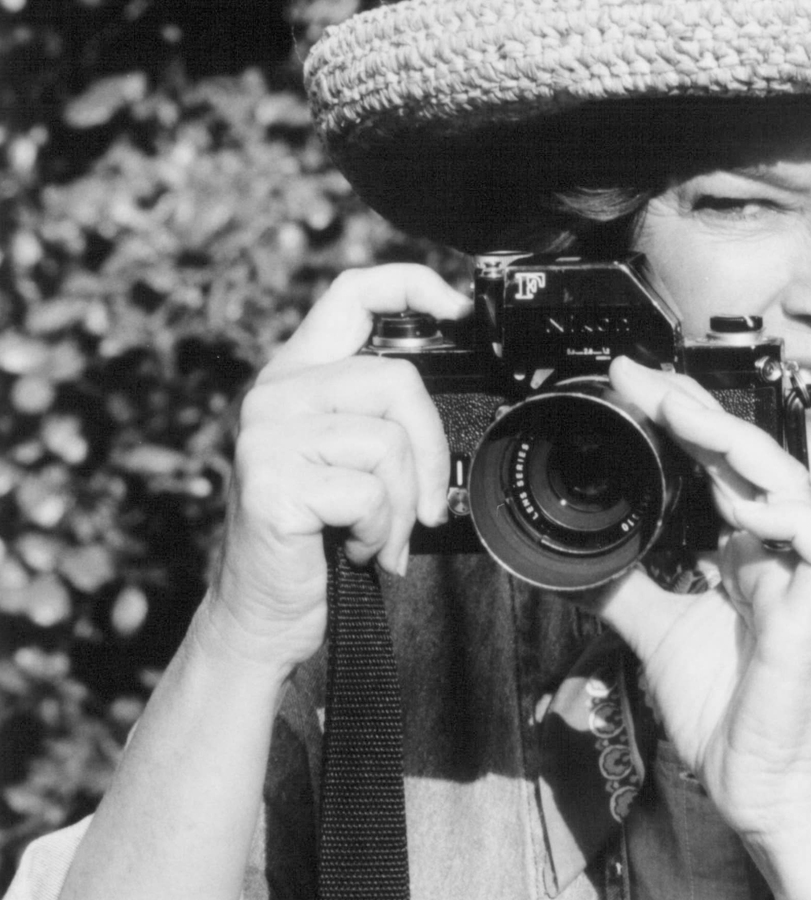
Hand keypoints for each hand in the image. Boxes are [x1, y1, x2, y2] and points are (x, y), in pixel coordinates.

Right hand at [202, 264, 467, 679]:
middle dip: (429, 452)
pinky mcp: (274, 481)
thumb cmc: (315, 542)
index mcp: (296, 376)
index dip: (410, 284)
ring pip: (388, 441)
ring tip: (376, 533)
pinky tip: (355, 548)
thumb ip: (376, 418)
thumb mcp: (346, 462)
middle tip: (423, 506)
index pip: (351, 293)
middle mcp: (275, 394)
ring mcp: (268, 435)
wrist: (263, 615)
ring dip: (401, 505)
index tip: (458, 308)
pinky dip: (380, 531)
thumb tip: (438, 404)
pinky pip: (370, 492)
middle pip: (396, 380)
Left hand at [589, 358, 810, 880]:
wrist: (757, 784)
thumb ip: (622, 588)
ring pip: (786, 484)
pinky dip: (785, 518)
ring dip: (733, 444)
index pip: (713, 462)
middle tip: (640, 378)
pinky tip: (743, 504)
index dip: (677, 418)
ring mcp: (800, 576)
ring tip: (681, 413)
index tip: (625, 385)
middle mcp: (775, 551)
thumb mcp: (654, 633)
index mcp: (742, 549)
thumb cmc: (725, 712)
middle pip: (745, 457)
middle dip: (694, 410)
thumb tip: (569, 556)